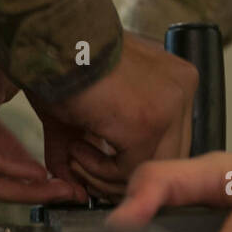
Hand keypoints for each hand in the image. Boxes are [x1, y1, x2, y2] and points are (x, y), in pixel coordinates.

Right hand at [29, 31, 196, 200]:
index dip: (132, 163)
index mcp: (174, 80)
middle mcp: (182, 89)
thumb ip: (87, 150)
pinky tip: (76, 148)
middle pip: (165, 158)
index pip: (170, 140)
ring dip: (103, 175)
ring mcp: (171, 106)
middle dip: (119, 176)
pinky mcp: (149, 123)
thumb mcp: (85, 109)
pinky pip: (128, 169)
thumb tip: (77, 191)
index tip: (97, 168)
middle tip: (82, 170)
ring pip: (148, 168)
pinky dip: (97, 169)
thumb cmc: (61, 61)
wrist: (49, 39)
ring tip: (74, 155)